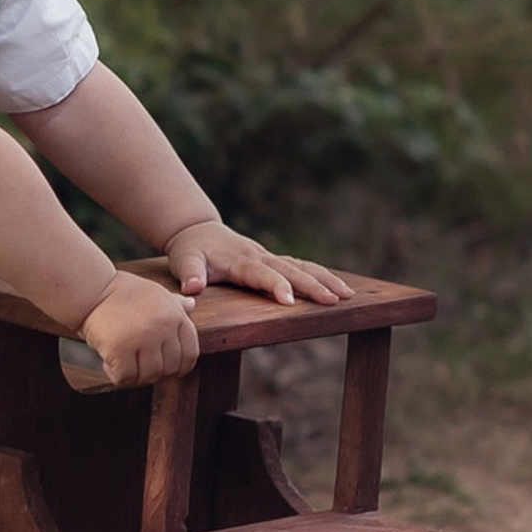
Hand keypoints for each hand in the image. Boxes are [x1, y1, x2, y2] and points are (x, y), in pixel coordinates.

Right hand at [78, 269, 199, 386]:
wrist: (91, 289)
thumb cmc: (122, 292)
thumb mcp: (155, 293)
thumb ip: (175, 304)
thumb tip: (191, 304)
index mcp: (175, 315)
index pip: (190, 355)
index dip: (177, 366)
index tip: (161, 365)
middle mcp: (163, 327)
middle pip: (168, 369)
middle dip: (153, 372)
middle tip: (136, 363)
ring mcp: (142, 338)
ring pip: (148, 376)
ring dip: (134, 375)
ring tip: (122, 360)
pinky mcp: (120, 348)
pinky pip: (125, 377)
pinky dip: (115, 374)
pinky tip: (108, 361)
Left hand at [162, 220, 350, 305]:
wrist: (197, 230)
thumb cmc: (190, 249)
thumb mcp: (183, 259)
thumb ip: (188, 273)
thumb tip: (192, 289)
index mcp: (239, 260)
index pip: (260, 274)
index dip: (275, 286)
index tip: (290, 301)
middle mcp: (259, 256)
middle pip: (290, 270)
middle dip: (312, 285)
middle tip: (333, 301)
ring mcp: (268, 257)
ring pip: (301, 266)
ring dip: (325, 279)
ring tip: (348, 295)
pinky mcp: (272, 260)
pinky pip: (300, 266)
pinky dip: (320, 275)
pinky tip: (338, 287)